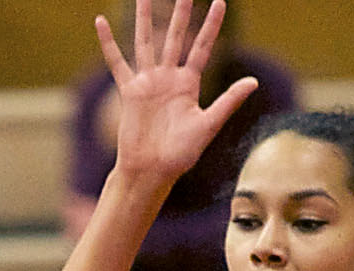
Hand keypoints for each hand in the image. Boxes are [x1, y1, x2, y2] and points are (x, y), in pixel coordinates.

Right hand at [96, 0, 258, 185]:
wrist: (151, 170)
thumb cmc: (181, 154)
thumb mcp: (208, 125)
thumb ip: (228, 101)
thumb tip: (253, 81)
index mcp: (190, 84)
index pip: (202, 46)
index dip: (211, 24)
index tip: (219, 1)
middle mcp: (169, 78)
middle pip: (175, 37)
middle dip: (180, 13)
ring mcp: (148, 82)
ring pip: (146, 42)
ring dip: (144, 19)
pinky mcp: (129, 91)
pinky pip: (117, 62)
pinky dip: (108, 43)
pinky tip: (100, 22)